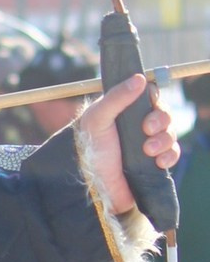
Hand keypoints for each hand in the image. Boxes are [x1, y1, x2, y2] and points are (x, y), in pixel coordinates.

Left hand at [75, 74, 179, 213]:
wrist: (89, 182)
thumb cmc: (88, 147)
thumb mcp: (96, 119)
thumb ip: (115, 98)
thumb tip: (139, 79)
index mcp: (126, 110)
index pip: (152, 96)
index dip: (154, 101)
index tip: (148, 106)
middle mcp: (139, 124)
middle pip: (165, 114)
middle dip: (161, 121)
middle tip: (147, 130)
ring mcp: (147, 143)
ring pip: (171, 134)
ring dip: (164, 140)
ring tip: (147, 150)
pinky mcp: (153, 162)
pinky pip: (172, 154)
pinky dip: (169, 156)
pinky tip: (158, 162)